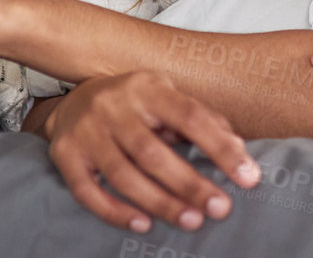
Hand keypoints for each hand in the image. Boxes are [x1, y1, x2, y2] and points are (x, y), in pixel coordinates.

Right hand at [43, 71, 259, 232]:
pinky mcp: (64, 156)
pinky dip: (115, 211)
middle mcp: (113, 106)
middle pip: (153, 151)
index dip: (220, 148)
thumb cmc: (135, 104)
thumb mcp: (168, 98)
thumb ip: (203, 121)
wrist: (73, 100)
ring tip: (191, 221)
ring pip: (123, 174)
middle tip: (220, 209)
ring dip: (159, 202)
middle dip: (189, 183)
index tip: (248, 177)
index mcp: (147, 88)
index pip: (190, 116)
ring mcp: (86, 132)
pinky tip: (143, 225)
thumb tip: (239, 149)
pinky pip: (87, 191)